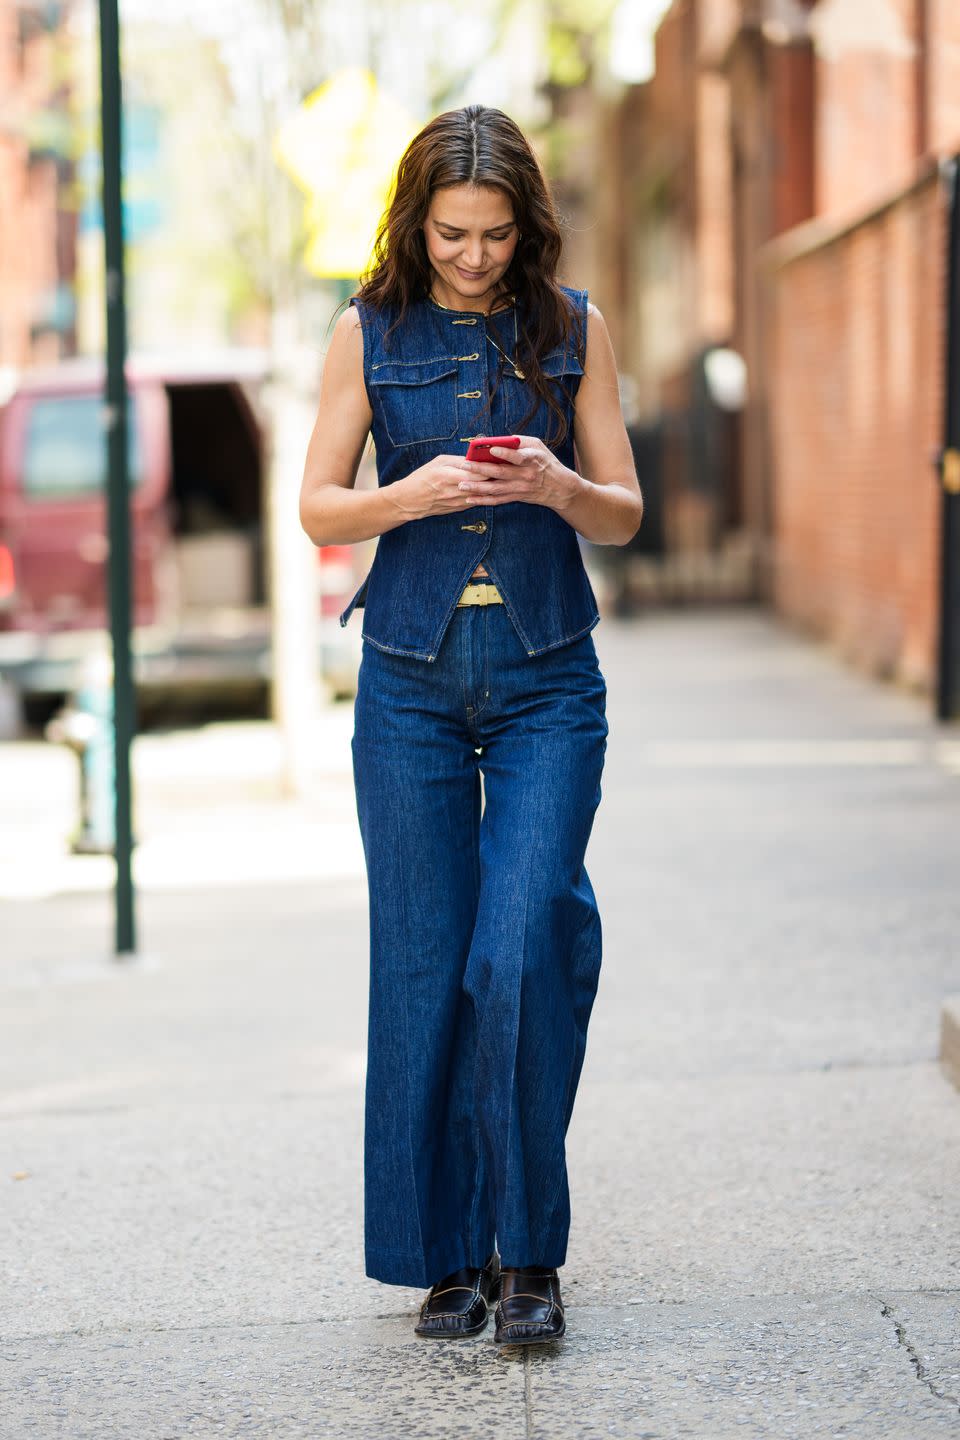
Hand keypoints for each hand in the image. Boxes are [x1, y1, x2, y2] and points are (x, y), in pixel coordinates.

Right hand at [388, 453, 495, 520]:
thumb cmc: (421, 478)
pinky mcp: (457, 510)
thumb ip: (458, 460)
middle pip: (481, 485)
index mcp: (446, 476)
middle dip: (494, 477)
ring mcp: (456, 503)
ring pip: (481, 494)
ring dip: (490, 487)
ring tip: (500, 478)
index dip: (489, 467)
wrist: (408, 502)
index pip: (476, 472)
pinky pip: (475, 501)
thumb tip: (477, 457)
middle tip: (505, 469)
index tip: (500, 460)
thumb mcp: (437, 463)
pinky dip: (482, 494)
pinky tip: (489, 488)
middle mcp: (452, 491)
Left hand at [456, 436, 584, 511]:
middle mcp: (525, 475)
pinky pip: (497, 500)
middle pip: (501, 473)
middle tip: (464, 465)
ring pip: (496, 489)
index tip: (491, 449)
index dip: (505, 453)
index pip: (518, 457)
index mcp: (532, 459)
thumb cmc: (546, 462)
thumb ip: (519, 442)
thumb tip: (497, 439)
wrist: (560, 488)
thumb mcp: (538, 446)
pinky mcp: (516, 497)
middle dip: (481, 469)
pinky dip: (483, 501)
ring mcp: (520, 488)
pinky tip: (470, 499)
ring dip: (478, 487)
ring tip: (462, 485)